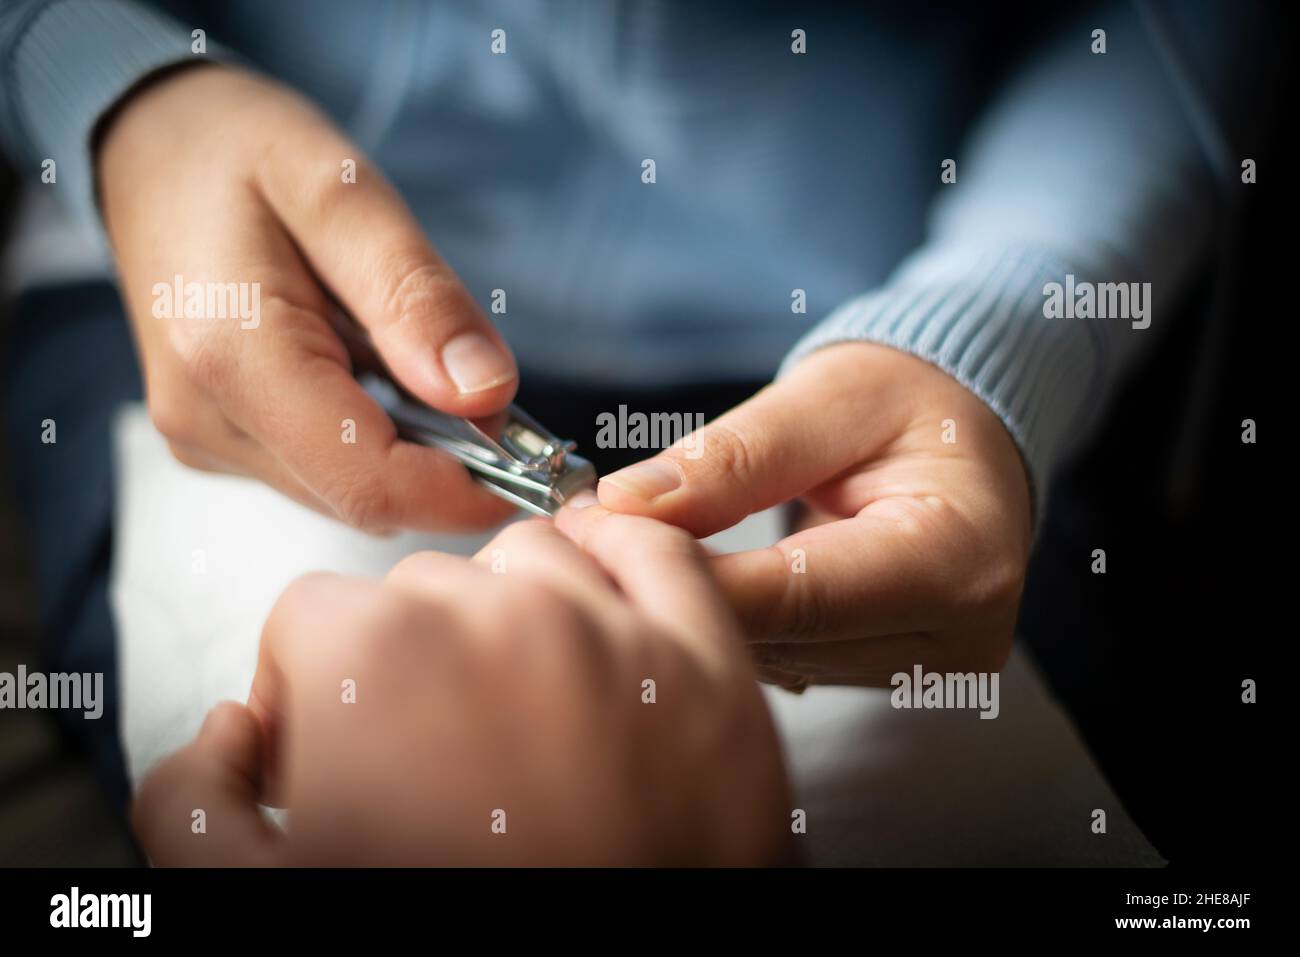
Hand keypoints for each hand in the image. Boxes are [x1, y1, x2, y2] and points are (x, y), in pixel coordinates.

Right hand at [98, 65, 516, 531]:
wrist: (151, 147)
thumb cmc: (242, 150)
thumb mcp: (344, 191)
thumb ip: (416, 297)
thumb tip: (488, 395)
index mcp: (232, 358)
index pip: (368, 482)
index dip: (467, 491)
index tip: (541, 461)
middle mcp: (208, 420)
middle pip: (363, 497)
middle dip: (451, 470)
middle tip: (499, 397)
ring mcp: (207, 437)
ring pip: (346, 493)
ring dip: (416, 455)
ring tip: (430, 366)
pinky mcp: (220, 438)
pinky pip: (321, 470)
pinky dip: (377, 440)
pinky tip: (382, 374)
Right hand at [132, 507, 791, 865]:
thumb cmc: (459, 938)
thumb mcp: (264, 896)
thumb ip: (195, 802)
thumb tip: (226, 734)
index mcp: (376, 658)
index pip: (314, 615)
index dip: (312, 686)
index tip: (337, 742)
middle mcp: (497, 620)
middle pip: (424, 588)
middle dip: (410, 657)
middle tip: (429, 751)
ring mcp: (613, 635)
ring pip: (535, 559)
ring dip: (512, 609)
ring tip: (513, 703)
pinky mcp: (706, 667)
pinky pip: (658, 554)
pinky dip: (623, 555)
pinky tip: (600, 599)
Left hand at [597, 342, 1033, 687]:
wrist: (966, 438)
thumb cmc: (908, 401)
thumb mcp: (829, 397)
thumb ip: (734, 457)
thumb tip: (624, 506)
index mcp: (957, 560)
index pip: (797, 595)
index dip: (686, 572)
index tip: (593, 538)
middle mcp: (952, 638)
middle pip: (779, 641)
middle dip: (676, 589)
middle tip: (586, 536)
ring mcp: (922, 671)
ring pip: (770, 662)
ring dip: (695, 608)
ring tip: (629, 547)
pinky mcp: (887, 678)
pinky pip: (782, 661)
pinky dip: (729, 620)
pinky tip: (686, 575)